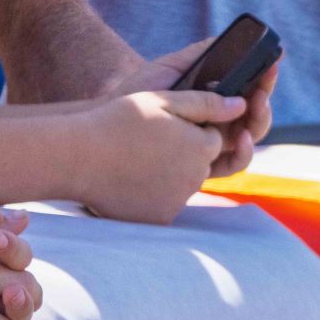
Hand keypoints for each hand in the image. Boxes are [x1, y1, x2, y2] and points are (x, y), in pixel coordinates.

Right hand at [73, 90, 240, 223]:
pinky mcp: (161, 218)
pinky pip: (164, 203)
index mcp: (202, 146)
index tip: (162, 125)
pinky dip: (151, 192)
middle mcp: (198, 176)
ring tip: (132, 157)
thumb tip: (240, 106)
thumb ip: (204, 103)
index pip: (212, 137)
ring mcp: (180, 200)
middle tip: (144, 140)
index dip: (189, 129)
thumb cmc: (118, 122)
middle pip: (198, 162)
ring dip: (166, 172)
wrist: (80, 158)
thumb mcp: (160, 100)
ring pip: (181, 183)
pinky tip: (127, 178)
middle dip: (180, 151)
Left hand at [116, 39, 277, 176]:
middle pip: (255, 116)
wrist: (111, 120)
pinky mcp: (201, 166)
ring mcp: (211, 146)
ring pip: (249, 139)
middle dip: (264, 101)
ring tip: (253, 107)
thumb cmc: (139, 93)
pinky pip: (232, 165)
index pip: (247, 91)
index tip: (272, 63)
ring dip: (258, 123)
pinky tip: (238, 138)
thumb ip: (198, 56)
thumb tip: (230, 39)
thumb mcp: (170, 69)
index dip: (263, 79)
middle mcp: (217, 124)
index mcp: (213, 101)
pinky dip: (243, 153)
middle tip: (261, 90)